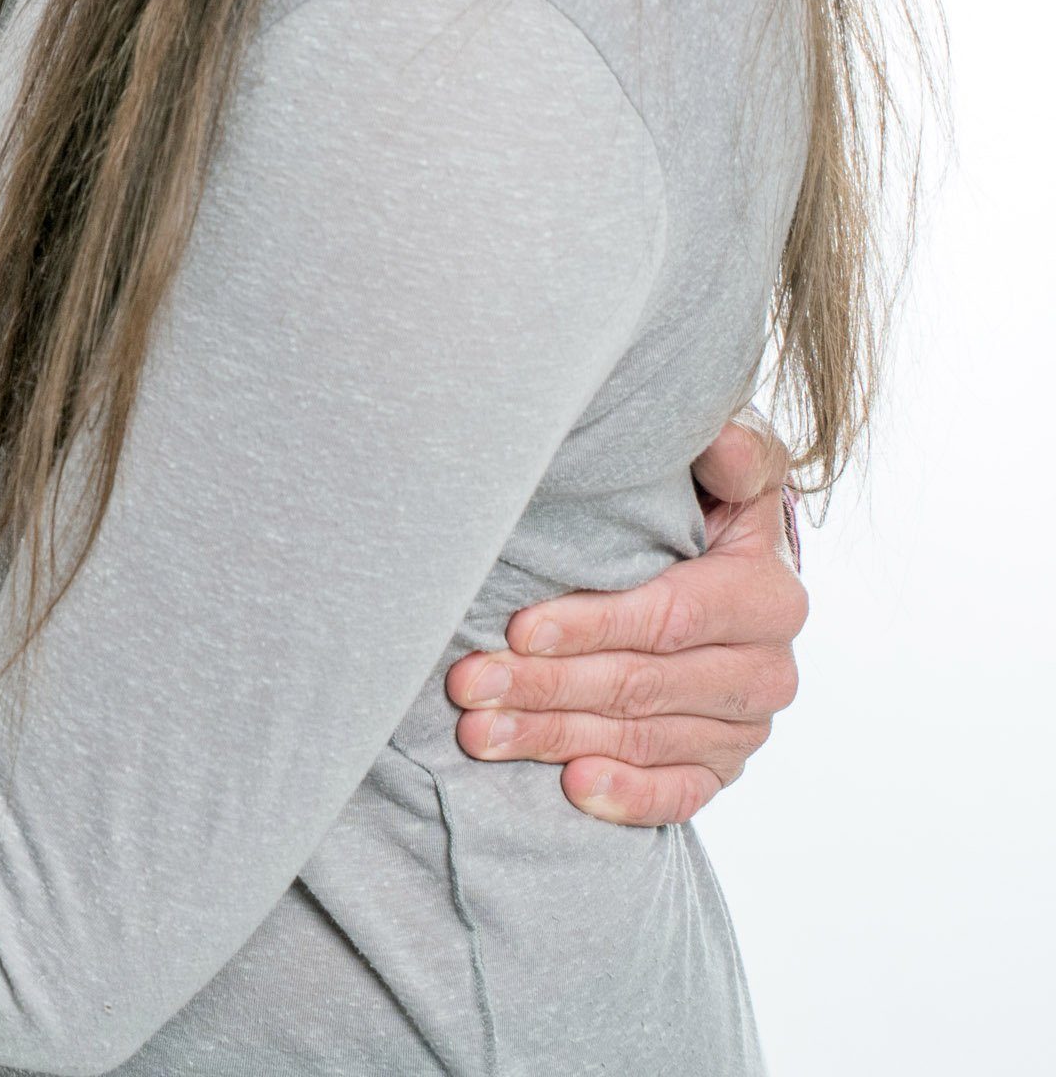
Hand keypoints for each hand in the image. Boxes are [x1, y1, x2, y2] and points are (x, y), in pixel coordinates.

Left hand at [446, 418, 805, 826]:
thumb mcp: (723, 471)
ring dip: (556, 737)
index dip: (592, 624)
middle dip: (547, 686)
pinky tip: (573, 788)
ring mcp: (747, 725)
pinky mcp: (724, 764)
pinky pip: (680, 793)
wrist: (722, 567)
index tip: (519, 627)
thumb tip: (722, 442)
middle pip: (641, 685)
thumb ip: (733, 455)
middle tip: (469, 686)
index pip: (668, 618)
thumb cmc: (701, 504)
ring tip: (480, 732)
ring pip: (641, 738)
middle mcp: (767, 668)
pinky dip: (628, 795)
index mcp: (768, 593)